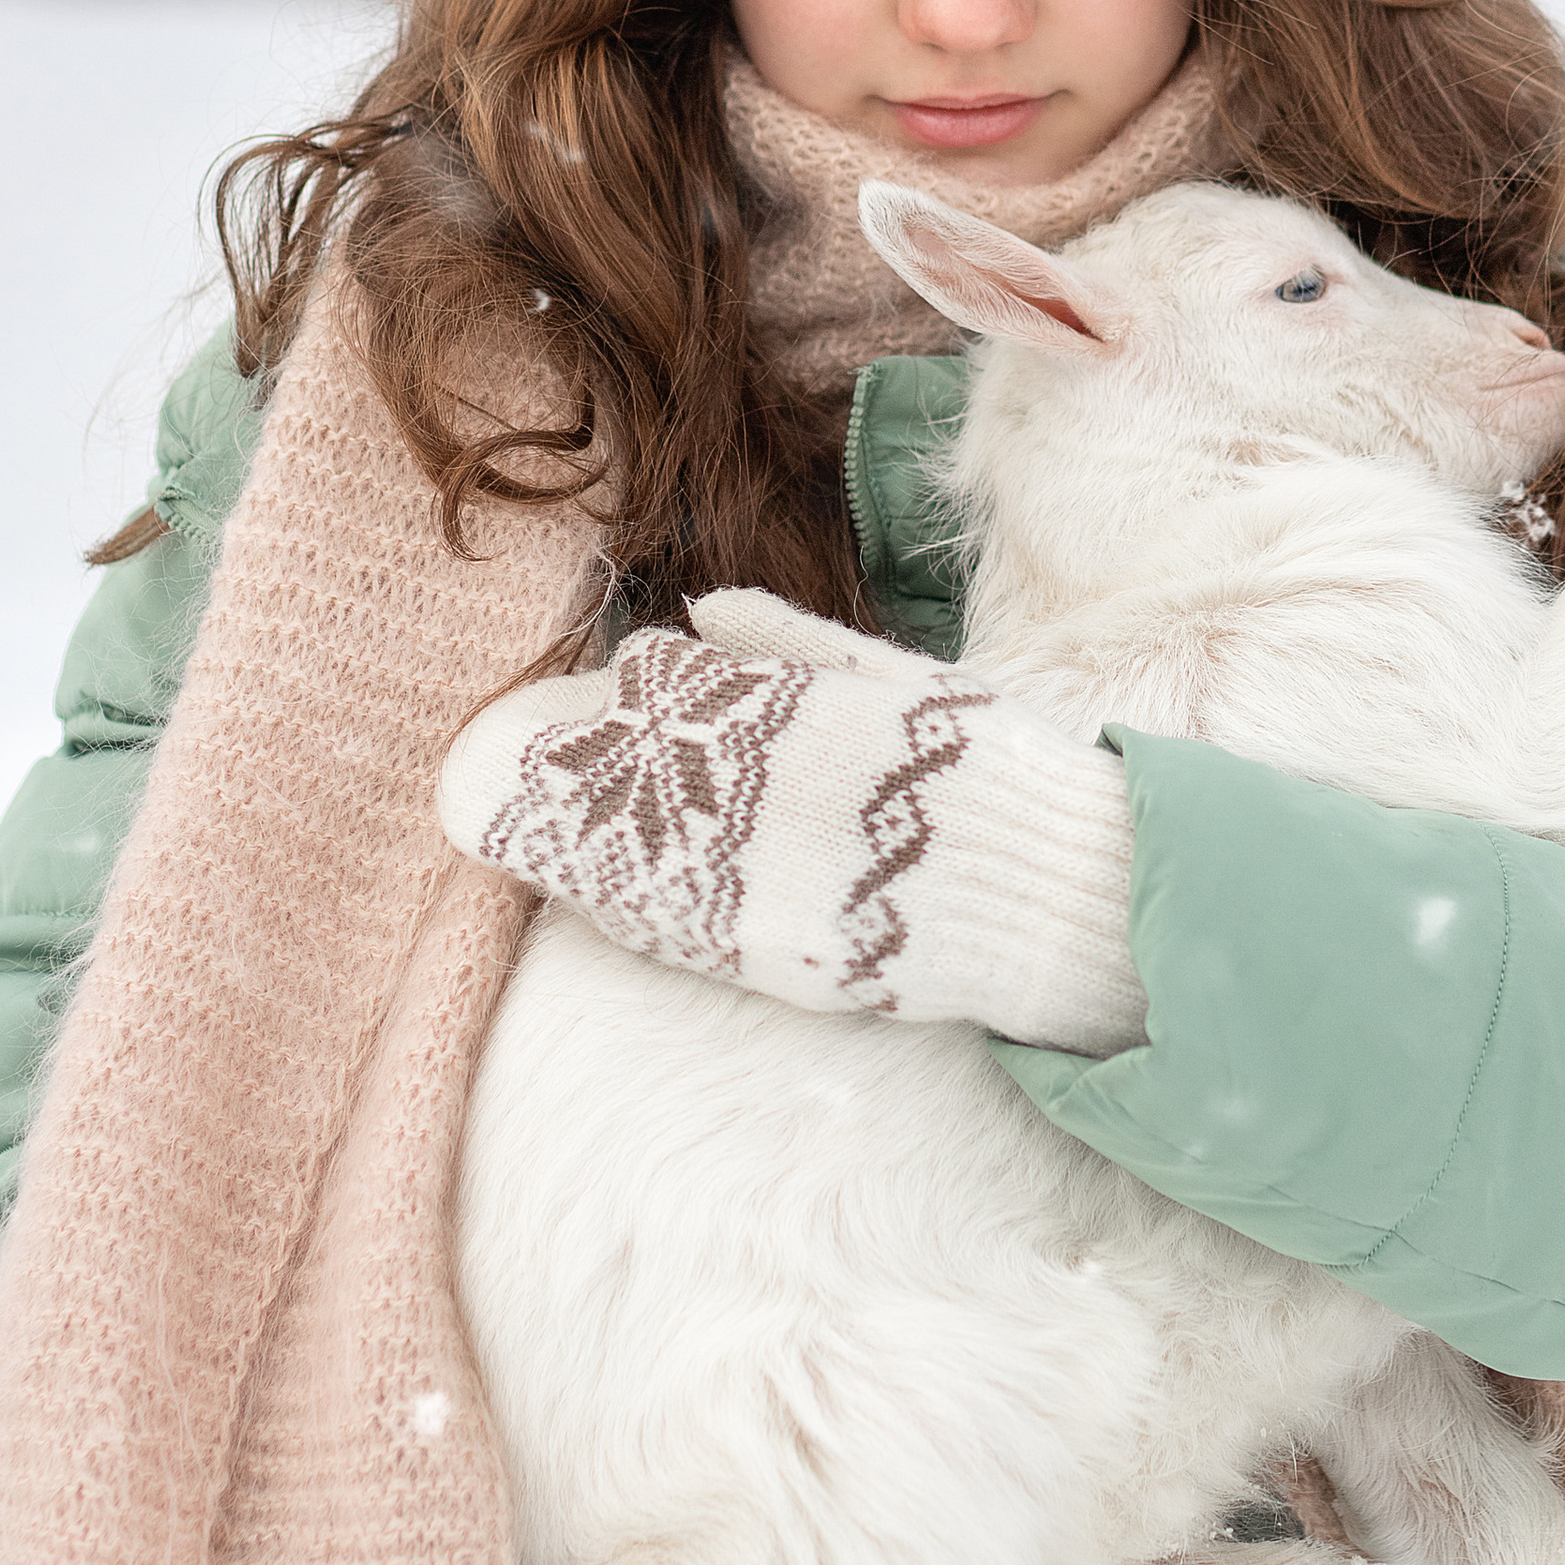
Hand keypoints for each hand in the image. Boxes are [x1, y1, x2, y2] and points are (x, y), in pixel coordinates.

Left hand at [436, 589, 1147, 1054]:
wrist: (1054, 888)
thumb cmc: (989, 771)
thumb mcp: (900, 679)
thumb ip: (791, 643)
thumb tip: (703, 613)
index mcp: (791, 712)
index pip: (662, 687)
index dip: (617, 694)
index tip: (597, 699)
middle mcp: (761, 791)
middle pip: (622, 772)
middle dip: (566, 770)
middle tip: (509, 769)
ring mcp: (762, 878)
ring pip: (626, 852)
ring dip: (572, 842)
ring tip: (529, 832)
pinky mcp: (772, 952)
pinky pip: (669, 926)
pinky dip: (625, 906)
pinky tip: (597, 896)